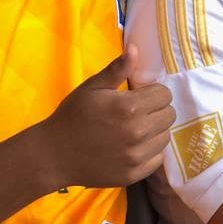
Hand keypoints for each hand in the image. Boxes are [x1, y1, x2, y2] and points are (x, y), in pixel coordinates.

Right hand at [38, 45, 174, 189]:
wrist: (52, 154)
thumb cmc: (73, 116)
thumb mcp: (92, 87)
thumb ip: (118, 69)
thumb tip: (136, 49)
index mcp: (129, 108)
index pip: (165, 95)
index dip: (153, 93)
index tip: (140, 97)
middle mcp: (137, 133)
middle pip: (169, 115)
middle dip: (157, 110)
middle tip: (138, 113)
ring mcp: (136, 156)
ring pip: (165, 136)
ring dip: (155, 131)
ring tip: (135, 129)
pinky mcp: (133, 174)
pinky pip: (157, 159)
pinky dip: (150, 152)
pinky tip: (133, 147)